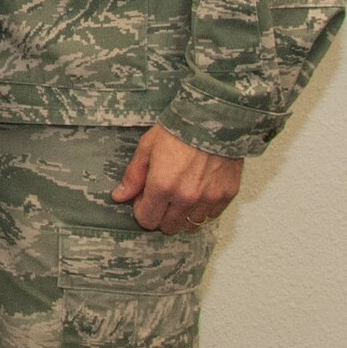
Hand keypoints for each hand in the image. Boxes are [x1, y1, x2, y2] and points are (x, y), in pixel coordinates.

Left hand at [112, 125, 242, 234]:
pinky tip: (198, 191)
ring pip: (191, 225)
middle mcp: (186, 198)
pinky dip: (202, 209)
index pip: (147, 220)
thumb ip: (133, 176)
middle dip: (161, 216)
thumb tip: (120, 196)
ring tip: (181, 193)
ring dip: (182, 215)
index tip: (144, 198)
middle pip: (169, 227)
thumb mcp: (146, 148)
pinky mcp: (226, 195)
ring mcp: (208, 199)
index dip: (142, 210)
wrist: (213, 120)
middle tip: (162, 196)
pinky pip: (211, 216)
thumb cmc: (178, 131)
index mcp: (162, 186)